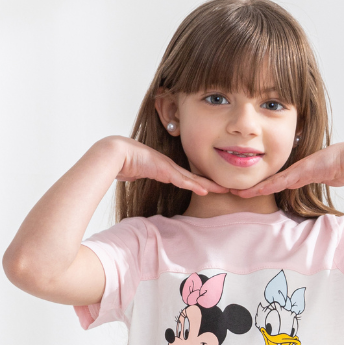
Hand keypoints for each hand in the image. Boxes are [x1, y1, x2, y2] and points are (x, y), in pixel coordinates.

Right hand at [109, 136, 227, 196]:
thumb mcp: (136, 172)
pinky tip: (205, 191)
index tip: (214, 188)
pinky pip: (182, 181)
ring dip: (208, 185)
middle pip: (195, 177)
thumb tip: (135, 177)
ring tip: (224, 189)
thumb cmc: (123, 162)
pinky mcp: (164, 170)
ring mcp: (168, 167)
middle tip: (228, 187)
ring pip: (192, 179)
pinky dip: (194, 186)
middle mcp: (169, 167)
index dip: (201, 182)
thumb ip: (140, 175)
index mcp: (165, 168)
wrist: (115, 153)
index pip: (187, 177)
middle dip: (212, 183)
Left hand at [236, 141, 343, 198]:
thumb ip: (314, 181)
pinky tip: (256, 190)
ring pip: (269, 182)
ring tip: (235, 192)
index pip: (271, 182)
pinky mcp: (300, 172)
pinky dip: (268, 187)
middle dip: (248, 187)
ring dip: (253, 188)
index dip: (256, 187)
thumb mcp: (321, 178)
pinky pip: (281, 181)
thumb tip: (311, 182)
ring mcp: (295, 171)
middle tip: (229, 190)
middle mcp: (292, 172)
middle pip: (265, 181)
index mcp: (295, 174)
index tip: (242, 191)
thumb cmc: (338, 167)